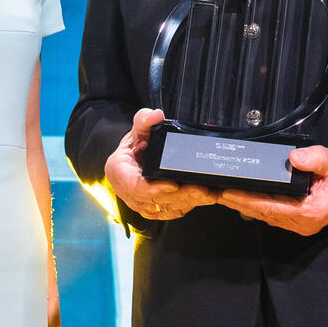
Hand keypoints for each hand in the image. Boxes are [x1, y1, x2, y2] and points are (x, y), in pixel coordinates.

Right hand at [102, 108, 216, 221]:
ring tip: (208, 194)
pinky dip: (187, 206)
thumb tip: (155, 115)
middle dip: (180, 196)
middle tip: (202, 190)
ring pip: (166, 208)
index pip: (135, 186)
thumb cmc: (135, 144)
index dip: (154, 188)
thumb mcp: (137, 128)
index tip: (173, 184)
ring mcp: (140, 203)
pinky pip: (170, 211)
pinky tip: (203, 199)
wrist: (133, 158)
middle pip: (155, 200)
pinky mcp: (153, 209)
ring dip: (187, 202)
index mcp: (119, 171)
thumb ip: (144, 119)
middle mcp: (128, 192)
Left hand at [218, 146, 327, 235]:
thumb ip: (314, 158)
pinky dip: (258, 205)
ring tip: (223, 194)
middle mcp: (304, 223)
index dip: (247, 200)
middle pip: (264, 214)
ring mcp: (302, 224)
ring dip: (245, 205)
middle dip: (239, 203)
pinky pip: (274, 214)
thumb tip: (294, 157)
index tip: (227, 193)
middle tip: (215, 192)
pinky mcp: (301, 219)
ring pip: (266, 215)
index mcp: (311, 212)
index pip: (271, 207)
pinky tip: (244, 197)